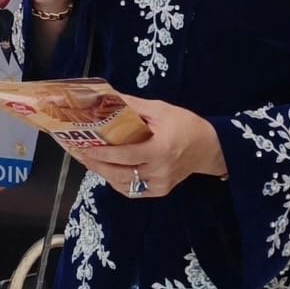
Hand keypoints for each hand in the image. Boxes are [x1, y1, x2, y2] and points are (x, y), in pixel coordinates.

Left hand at [70, 96, 225, 200]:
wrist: (209, 147)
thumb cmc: (185, 125)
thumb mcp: (161, 109)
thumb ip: (134, 105)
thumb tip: (108, 97)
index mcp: (160, 150)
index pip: (124, 155)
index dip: (102, 153)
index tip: (84, 146)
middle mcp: (159, 171)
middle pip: (120, 173)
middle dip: (96, 164)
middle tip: (79, 153)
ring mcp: (160, 184)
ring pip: (123, 184)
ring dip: (104, 173)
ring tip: (89, 160)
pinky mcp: (160, 191)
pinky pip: (132, 190)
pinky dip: (117, 182)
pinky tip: (107, 170)